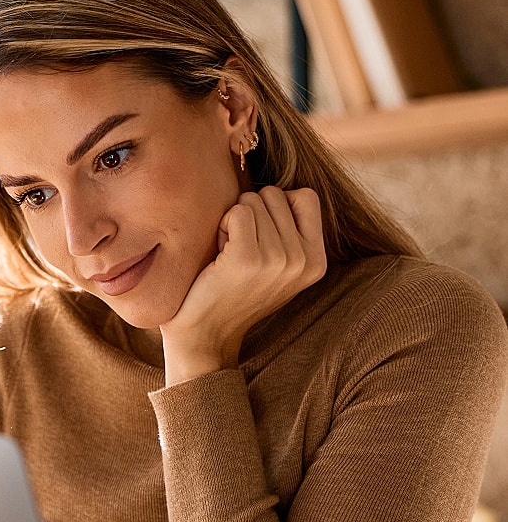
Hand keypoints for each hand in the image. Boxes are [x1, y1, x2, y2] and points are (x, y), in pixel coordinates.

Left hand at [160, 187, 326, 384]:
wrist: (204, 336)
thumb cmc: (233, 291)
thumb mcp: (277, 265)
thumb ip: (289, 230)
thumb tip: (280, 185)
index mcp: (317, 262)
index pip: (305, 196)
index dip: (275, 205)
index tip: (260, 237)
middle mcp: (303, 261)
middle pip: (275, 194)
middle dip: (250, 214)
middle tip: (239, 251)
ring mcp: (278, 260)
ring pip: (252, 200)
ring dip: (232, 222)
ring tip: (228, 256)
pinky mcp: (248, 259)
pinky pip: (235, 212)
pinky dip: (220, 227)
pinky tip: (217, 256)